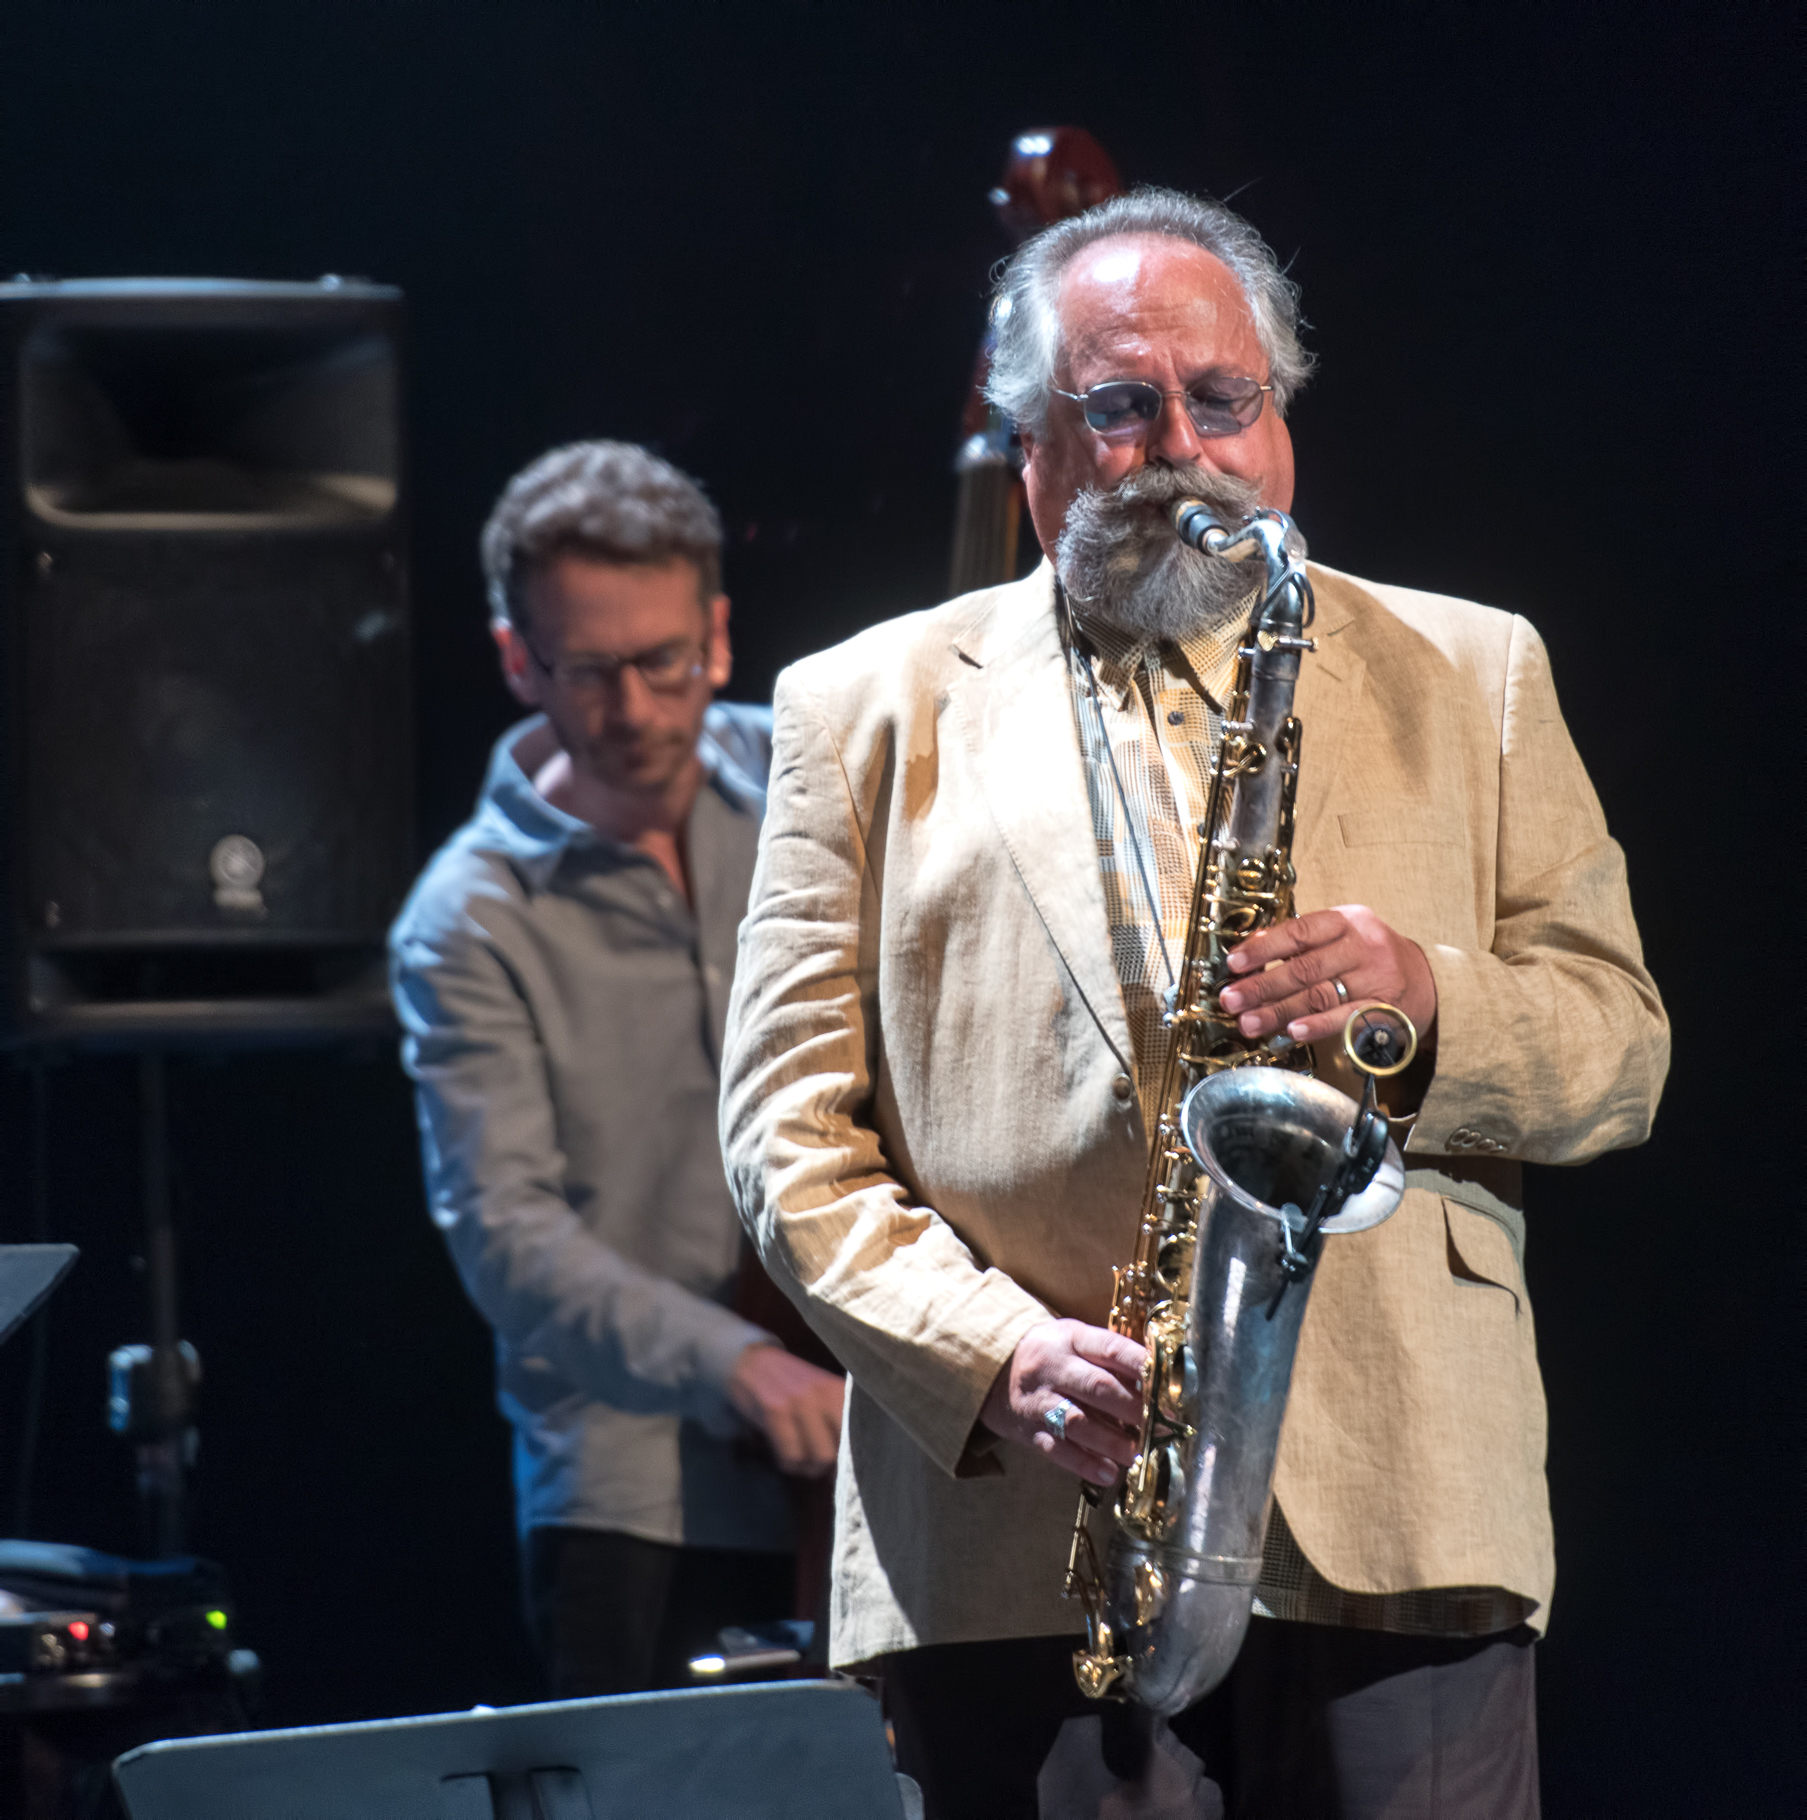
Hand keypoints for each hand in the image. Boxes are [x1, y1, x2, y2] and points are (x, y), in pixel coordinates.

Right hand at [726, 1344, 845, 1477]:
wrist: (753, 1362)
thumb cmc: (791, 1382)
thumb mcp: (821, 1393)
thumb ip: (837, 1418)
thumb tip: (850, 1458)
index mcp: (840, 1392)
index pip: (857, 1435)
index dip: (852, 1460)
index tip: (844, 1471)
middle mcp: (825, 1395)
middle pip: (840, 1451)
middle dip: (829, 1468)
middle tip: (817, 1467)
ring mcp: (801, 1402)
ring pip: (819, 1457)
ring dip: (808, 1468)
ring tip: (800, 1462)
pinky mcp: (776, 1410)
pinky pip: (791, 1454)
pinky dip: (788, 1464)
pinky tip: (785, 1457)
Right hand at [979, 1318, 1146, 1487]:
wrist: (993, 1370)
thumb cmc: (1051, 1354)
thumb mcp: (1075, 1341)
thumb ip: (1110, 1357)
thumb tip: (1158, 1381)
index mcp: (1070, 1338)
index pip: (1109, 1347)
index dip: (1139, 1364)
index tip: (1167, 1381)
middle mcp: (1052, 1367)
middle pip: (1097, 1387)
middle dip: (1133, 1408)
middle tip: (1162, 1425)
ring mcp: (1038, 1400)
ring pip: (1077, 1422)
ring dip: (1112, 1441)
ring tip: (1138, 1453)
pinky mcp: (1029, 1431)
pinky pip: (1057, 1450)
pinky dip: (1084, 1464)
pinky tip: (1108, 1473)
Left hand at [1216, 905, 1436, 1048]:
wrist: (1427, 980)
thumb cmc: (1369, 956)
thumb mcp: (1340, 934)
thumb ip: (1300, 940)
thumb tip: (1251, 948)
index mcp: (1346, 921)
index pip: (1298, 931)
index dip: (1263, 948)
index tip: (1234, 964)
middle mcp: (1362, 946)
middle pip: (1305, 967)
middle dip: (1262, 986)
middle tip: (1232, 1000)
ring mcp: (1375, 978)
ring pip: (1320, 995)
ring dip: (1279, 1011)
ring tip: (1249, 1022)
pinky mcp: (1385, 1008)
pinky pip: (1345, 1018)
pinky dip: (1317, 1026)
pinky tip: (1291, 1032)